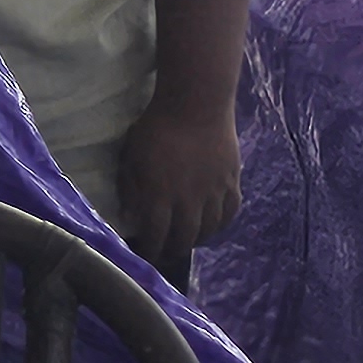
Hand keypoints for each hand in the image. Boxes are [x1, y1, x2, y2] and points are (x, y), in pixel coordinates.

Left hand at [117, 97, 242, 274]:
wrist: (196, 105)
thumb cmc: (156, 127)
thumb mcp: (131, 156)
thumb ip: (130, 188)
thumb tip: (130, 216)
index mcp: (159, 194)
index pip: (155, 234)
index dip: (151, 249)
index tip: (146, 257)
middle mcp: (189, 200)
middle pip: (184, 237)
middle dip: (173, 250)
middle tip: (167, 255)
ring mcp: (214, 193)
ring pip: (208, 229)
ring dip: (197, 240)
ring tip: (188, 243)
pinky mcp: (232, 183)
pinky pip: (230, 213)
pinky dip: (221, 225)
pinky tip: (213, 227)